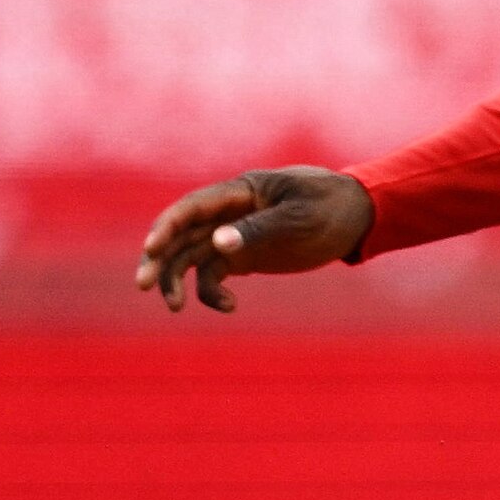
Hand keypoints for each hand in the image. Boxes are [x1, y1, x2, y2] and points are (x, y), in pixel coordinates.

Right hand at [134, 167, 372, 313]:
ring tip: (173, 307)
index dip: (167, 227)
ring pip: (190, 257)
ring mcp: (233, 234)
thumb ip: (259, 230)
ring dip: (176, 280)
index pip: (193, 208)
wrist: (356, 217)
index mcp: (239, 192)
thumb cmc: (330, 208)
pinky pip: (213, 276)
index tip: (150, 250)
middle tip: (143, 285)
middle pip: (181, 234)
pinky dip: (213, 293)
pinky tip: (229, 307)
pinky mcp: (242, 256)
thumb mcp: (299, 218)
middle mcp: (227, 212)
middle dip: (158, 258)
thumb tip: (219, 244)